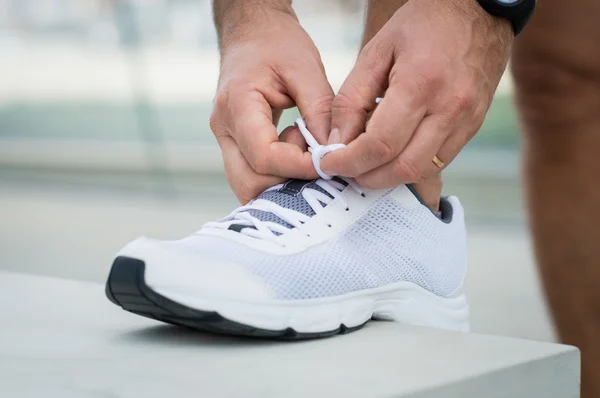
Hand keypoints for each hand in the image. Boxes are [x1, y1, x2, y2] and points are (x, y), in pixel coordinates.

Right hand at [210, 4, 333, 202]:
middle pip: (249, 183)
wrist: (252, 31)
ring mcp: (225, 139)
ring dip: (282, 180)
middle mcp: (224, 128)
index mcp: (237, 105)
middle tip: (314, 155)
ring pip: (248, 185)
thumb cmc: (277, 43)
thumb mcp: (306, 69)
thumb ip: (320, 112)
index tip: (328, 160)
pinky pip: (252, 174)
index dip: (299, 167)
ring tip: (303, 147)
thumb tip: (333, 153)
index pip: (264, 157)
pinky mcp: (235, 144)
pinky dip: (278, 174)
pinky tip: (296, 149)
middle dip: (288, 181)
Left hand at [321, 0, 512, 187]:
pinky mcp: (474, 126)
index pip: (380, 144)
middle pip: (402, 167)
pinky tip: (392, 155)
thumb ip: (352, 99)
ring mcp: (467, 120)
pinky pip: (439, 162)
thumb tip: (336, 141)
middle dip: (367, 176)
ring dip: (388, 178)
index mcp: (420, 83)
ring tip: (365, 165)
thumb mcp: (376, 51)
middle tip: (345, 170)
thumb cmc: (423, 24)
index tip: (329, 164)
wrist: (479, 10)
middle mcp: (449, 108)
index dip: (349, 162)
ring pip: (422, 172)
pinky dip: (410, 167)